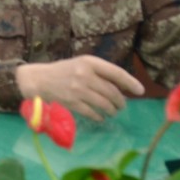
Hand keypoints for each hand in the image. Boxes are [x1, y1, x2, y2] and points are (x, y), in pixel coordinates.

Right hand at [17, 56, 144, 121]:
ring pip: (104, 104)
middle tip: (122, 105)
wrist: (38, 79)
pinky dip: (99, 117)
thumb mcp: (81, 64)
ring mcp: (78, 90)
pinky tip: (101, 117)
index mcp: (89, 62)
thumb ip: (100, 72)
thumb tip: (123, 86)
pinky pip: (92, 113)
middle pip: (112, 91)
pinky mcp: (72, 103)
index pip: (116, 73)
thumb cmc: (63, 71)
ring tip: (113, 111)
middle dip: (121, 101)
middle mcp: (84, 75)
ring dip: (112, 110)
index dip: (130, 82)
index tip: (140, 91)